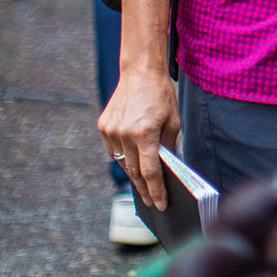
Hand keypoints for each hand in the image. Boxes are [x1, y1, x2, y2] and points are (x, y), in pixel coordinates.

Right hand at [99, 69, 181, 210]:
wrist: (140, 72)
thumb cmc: (161, 95)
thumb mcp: (173, 121)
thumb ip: (169, 146)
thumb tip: (168, 170)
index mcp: (144, 133)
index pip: (150, 172)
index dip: (156, 190)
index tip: (160, 204)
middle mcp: (124, 134)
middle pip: (134, 171)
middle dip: (144, 188)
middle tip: (150, 202)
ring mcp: (110, 131)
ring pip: (122, 162)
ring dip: (133, 174)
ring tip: (143, 187)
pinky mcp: (103, 127)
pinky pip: (113, 150)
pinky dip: (123, 158)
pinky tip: (132, 163)